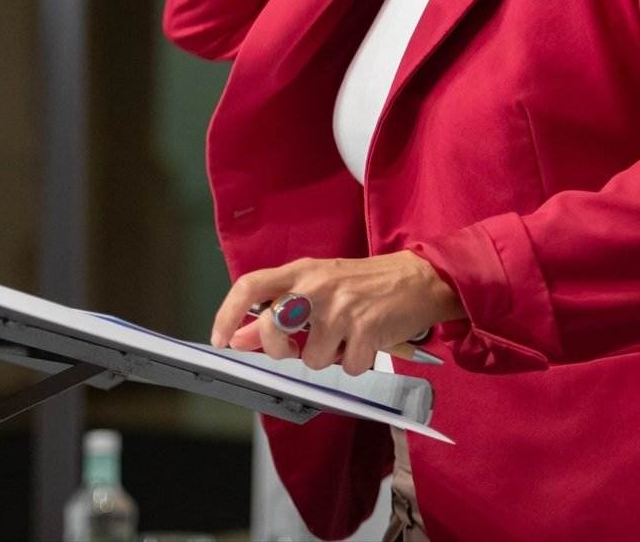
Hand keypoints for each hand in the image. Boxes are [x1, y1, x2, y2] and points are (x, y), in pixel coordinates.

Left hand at [210, 252, 462, 376]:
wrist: (418, 279)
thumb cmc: (363, 285)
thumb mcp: (318, 286)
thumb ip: (278, 309)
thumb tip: (241, 337)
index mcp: (300, 271)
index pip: (250, 287)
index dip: (227, 315)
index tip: (221, 340)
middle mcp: (316, 286)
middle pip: (273, 329)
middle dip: (280, 350)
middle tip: (298, 348)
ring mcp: (341, 308)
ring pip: (311, 359)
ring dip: (328, 358)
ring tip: (346, 336)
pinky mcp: (365, 330)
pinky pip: (346, 368)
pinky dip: (355, 363)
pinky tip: (366, 342)